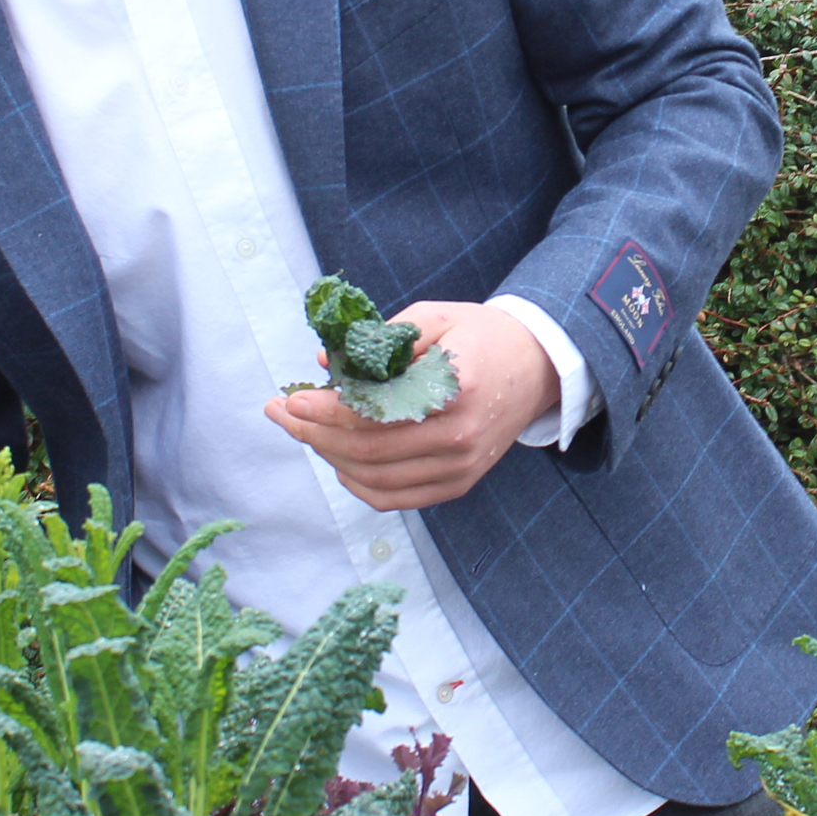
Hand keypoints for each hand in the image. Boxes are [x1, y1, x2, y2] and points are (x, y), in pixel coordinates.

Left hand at [263, 301, 561, 510]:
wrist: (538, 365)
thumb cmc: (481, 334)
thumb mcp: (434, 318)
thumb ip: (380, 341)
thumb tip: (324, 363)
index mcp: (454, 392)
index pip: (374, 413)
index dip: (326, 411)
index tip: (291, 399)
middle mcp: (457, 438)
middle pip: (367, 451)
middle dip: (313, 434)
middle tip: (278, 413)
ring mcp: (459, 468)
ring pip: (375, 479)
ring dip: (329, 458)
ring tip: (302, 431)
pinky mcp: (458, 483)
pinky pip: (396, 497)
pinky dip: (359, 483)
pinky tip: (337, 458)